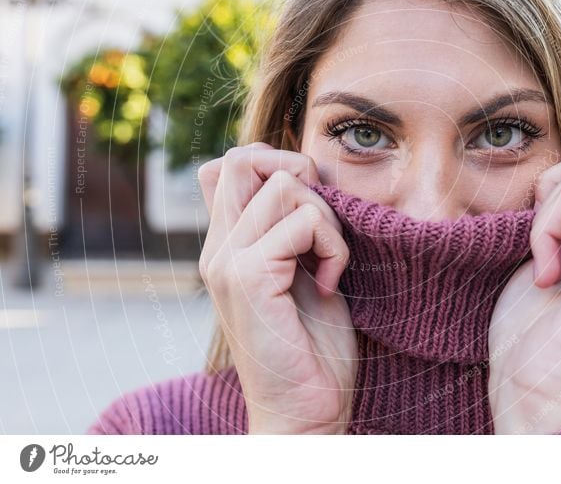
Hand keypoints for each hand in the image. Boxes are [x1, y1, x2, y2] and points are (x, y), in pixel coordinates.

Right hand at [198, 142, 356, 433]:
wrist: (305, 410)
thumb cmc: (310, 347)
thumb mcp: (301, 273)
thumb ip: (290, 230)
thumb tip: (305, 179)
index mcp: (227, 247)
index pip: (228, 166)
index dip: (272, 161)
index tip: (310, 204)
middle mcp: (218, 250)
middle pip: (245, 158)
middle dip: (301, 175)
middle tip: (322, 225)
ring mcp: (227, 262)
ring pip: (285, 185)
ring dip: (327, 219)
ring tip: (329, 264)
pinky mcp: (249, 277)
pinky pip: (304, 222)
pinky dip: (334, 247)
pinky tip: (331, 285)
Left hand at [488, 146, 560, 433]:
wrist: (535, 383)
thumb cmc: (529, 327)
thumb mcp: (545, 248)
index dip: (553, 191)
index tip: (539, 246)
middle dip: (550, 193)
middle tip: (541, 252)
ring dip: (546, 212)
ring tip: (545, 264)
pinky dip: (546, 227)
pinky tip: (548, 276)